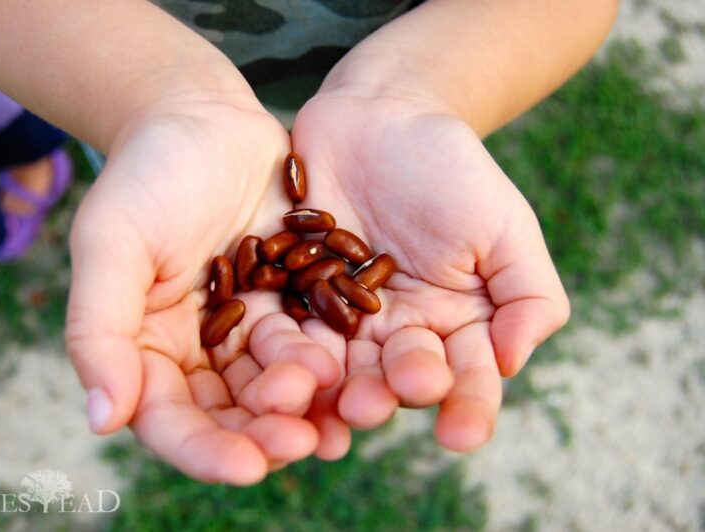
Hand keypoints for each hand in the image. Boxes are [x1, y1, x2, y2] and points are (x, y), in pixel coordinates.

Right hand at [65, 96, 340, 484]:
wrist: (205, 120)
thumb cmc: (146, 175)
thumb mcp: (110, 243)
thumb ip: (99, 330)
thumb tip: (102, 419)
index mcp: (149, 348)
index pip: (169, 418)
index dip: (204, 449)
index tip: (246, 467)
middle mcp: (200, 351)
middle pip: (231, 413)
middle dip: (266, 433)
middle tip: (302, 442)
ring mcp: (249, 329)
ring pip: (279, 385)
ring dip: (309, 407)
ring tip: (342, 416)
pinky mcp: (292, 305)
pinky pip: (316, 343)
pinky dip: (338, 366)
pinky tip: (365, 380)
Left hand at [291, 91, 569, 456]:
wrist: (379, 116)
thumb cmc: (450, 169)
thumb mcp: (504, 225)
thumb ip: (526, 294)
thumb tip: (511, 364)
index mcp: (453, 324)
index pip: (466, 376)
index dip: (468, 406)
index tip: (462, 435)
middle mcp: (396, 332)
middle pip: (393, 379)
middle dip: (386, 396)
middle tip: (373, 406)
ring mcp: (341, 318)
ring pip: (337, 366)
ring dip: (330, 390)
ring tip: (327, 402)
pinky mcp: (293, 296)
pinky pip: (285, 329)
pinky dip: (282, 353)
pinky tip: (275, 375)